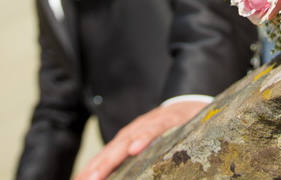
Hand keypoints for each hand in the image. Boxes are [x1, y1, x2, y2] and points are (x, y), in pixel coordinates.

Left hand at [73, 100, 207, 178]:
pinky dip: (143, 139)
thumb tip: (119, 176)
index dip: (90, 169)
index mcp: (127, 140)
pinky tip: (134, 149)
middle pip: (111, 151)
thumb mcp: (148, 146)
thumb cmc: (168, 132)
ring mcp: (149, 124)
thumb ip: (134, 161)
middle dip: (96, 167)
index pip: (105, 156)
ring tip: (99, 174)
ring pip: (127, 141)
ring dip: (112, 158)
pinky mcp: (167, 120)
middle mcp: (134, 131)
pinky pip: (154, 130)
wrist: (189, 107)